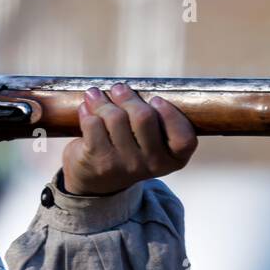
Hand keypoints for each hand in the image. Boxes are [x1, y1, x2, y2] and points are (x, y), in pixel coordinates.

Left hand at [60, 83, 196, 194]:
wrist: (96, 182)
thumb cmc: (127, 150)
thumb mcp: (151, 142)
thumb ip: (153, 119)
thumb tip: (130, 88)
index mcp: (172, 159)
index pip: (184, 139)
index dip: (170, 114)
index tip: (155, 99)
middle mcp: (152, 164)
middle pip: (144, 117)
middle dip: (128, 97)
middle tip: (119, 89)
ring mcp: (126, 165)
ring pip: (116, 117)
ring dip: (102, 101)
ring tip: (95, 96)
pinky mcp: (101, 161)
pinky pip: (93, 124)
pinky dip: (87, 112)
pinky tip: (85, 110)